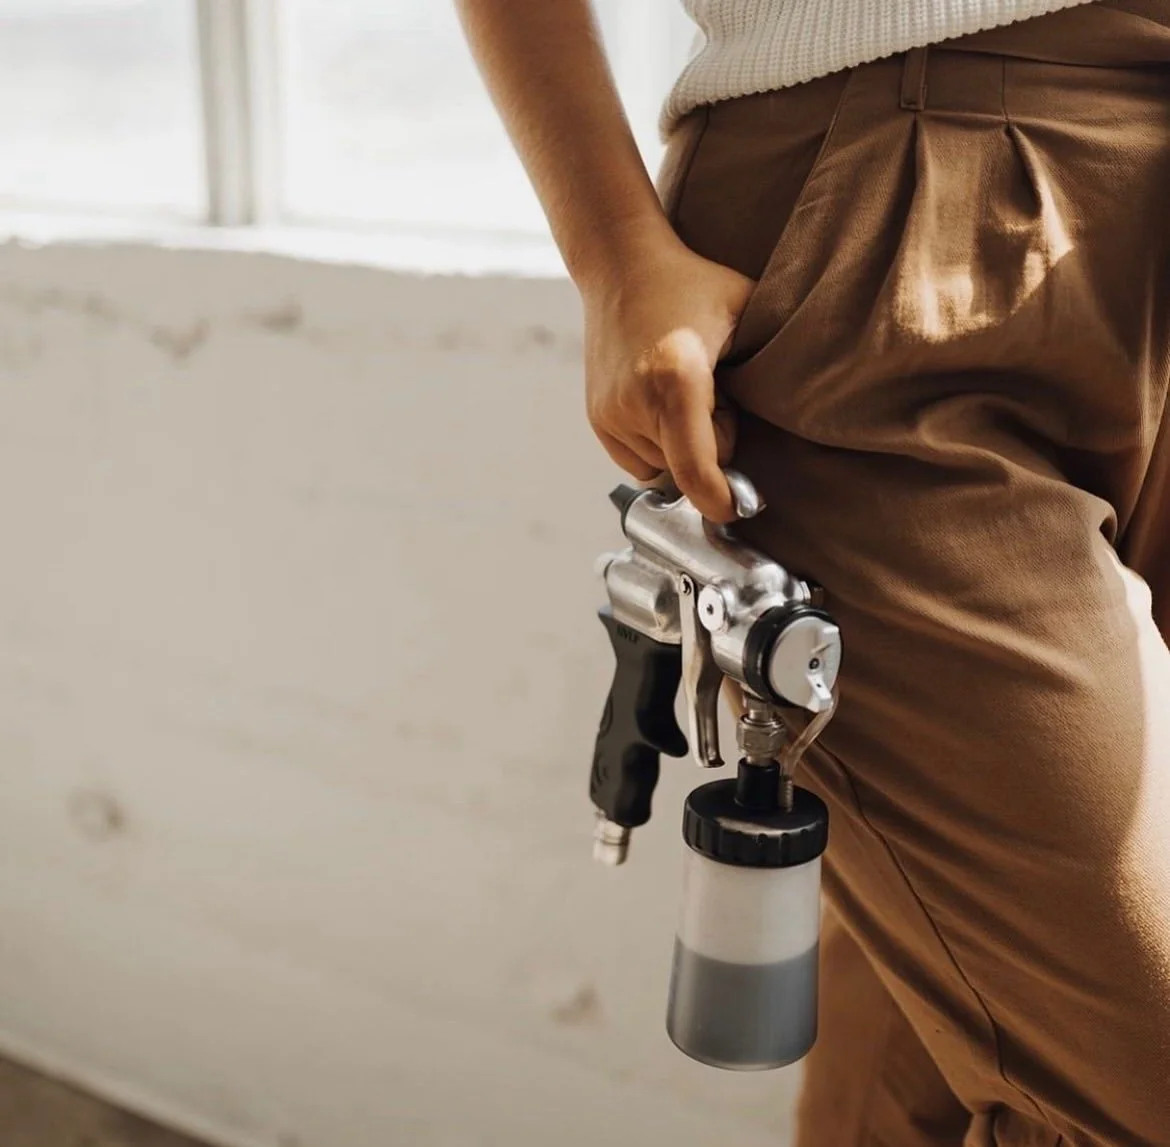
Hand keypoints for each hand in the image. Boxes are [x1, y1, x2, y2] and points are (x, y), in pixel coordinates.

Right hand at [581, 236, 754, 522]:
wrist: (621, 265)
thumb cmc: (693, 284)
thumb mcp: (749, 309)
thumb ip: (777, 360)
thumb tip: (813, 412)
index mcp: (675, 379)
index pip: (697, 471)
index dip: (723, 499)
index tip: (742, 508)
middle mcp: (634, 403)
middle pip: (688, 468)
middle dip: (712, 449)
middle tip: (719, 395)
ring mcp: (610, 414)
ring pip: (663, 468)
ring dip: (683, 448)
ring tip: (688, 395)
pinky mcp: (597, 419)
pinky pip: (639, 459)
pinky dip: (658, 445)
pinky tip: (662, 404)